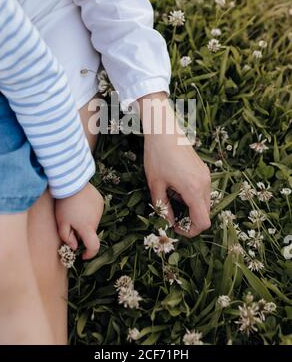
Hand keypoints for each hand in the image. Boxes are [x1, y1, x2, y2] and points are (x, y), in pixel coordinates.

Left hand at [55, 183, 103, 259]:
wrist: (72, 183)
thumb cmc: (64, 204)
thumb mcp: (61, 223)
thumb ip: (67, 238)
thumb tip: (75, 246)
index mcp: (87, 228)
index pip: (94, 247)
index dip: (90, 254)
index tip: (82, 255)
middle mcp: (97, 220)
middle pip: (91, 232)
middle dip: (82, 233)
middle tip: (70, 225)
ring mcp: (100, 210)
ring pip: (93, 222)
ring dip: (85, 221)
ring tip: (74, 211)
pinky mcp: (100, 201)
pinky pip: (95, 211)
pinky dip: (89, 212)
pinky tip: (80, 204)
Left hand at [138, 92, 210, 237]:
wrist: (163, 130)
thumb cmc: (156, 156)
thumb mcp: (155, 185)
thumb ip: (163, 207)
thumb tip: (169, 223)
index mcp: (194, 189)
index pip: (203, 222)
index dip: (190, 231)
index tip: (175, 228)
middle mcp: (205, 183)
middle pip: (206, 214)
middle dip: (190, 220)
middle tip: (171, 216)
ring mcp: (206, 176)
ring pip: (205, 203)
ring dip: (191, 208)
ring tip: (171, 198)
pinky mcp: (204, 170)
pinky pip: (203, 191)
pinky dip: (193, 197)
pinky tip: (176, 187)